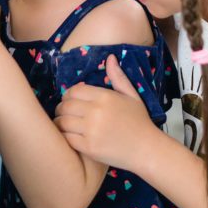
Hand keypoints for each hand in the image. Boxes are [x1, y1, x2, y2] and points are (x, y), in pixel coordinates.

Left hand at [54, 54, 155, 171]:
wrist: (147, 149)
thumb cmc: (140, 122)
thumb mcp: (132, 96)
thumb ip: (118, 77)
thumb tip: (110, 57)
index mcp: (105, 97)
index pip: (73, 91)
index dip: (68, 95)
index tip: (71, 101)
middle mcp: (96, 112)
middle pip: (65, 106)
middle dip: (62, 109)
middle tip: (65, 113)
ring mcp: (91, 130)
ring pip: (62, 122)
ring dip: (60, 123)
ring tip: (64, 125)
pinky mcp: (88, 147)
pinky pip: (66, 138)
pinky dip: (64, 137)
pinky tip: (70, 136)